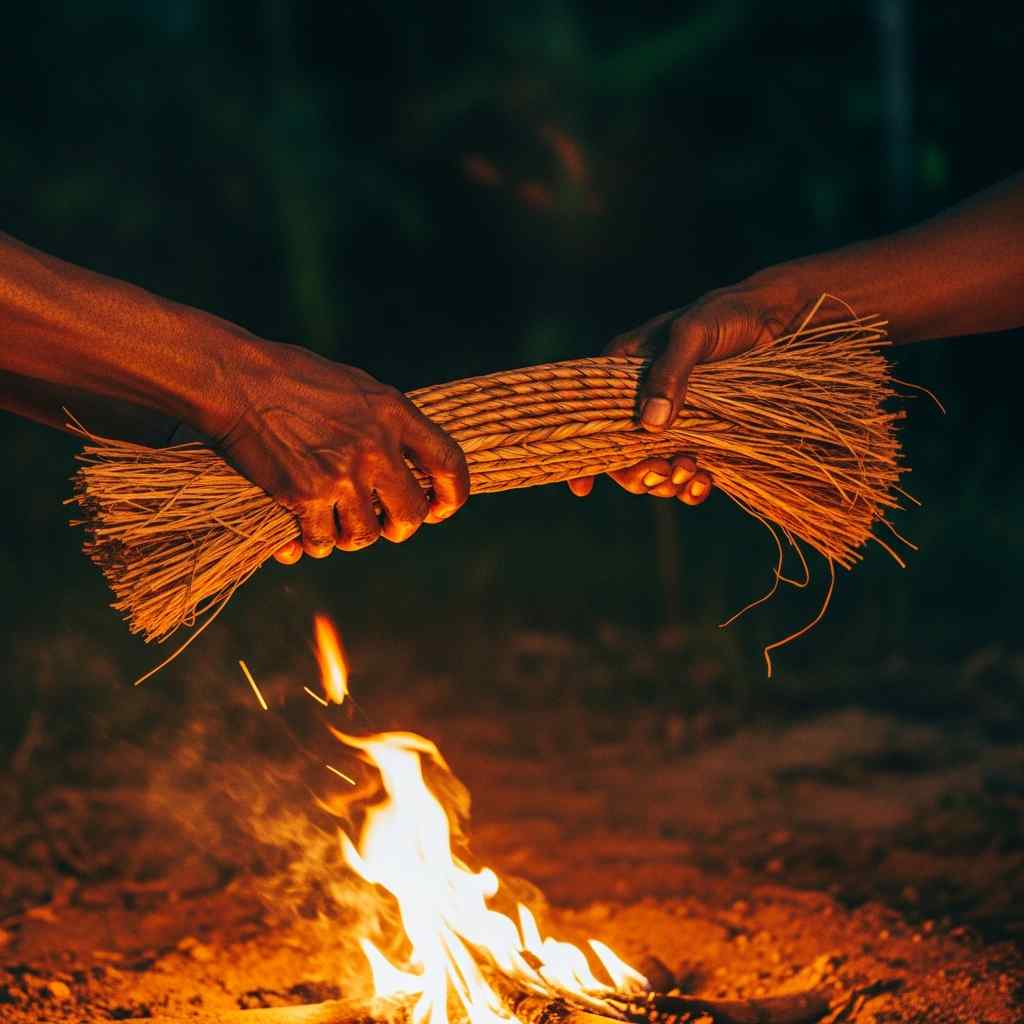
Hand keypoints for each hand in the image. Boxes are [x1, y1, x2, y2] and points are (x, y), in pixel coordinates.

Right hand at [200, 340, 468, 563]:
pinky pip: (321, 543)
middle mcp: (376, 448)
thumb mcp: (357, 389)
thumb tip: (412, 463)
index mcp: (395, 414)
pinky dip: (309, 545)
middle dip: (398, 528)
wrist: (235, 381)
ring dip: (348, 537)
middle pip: (410, 515)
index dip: (452, 496)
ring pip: (364, 537)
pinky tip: (299, 536)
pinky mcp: (305, 496)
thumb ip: (388, 424)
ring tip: (332, 524)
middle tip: (381, 525)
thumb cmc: (291, 378)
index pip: (449, 464)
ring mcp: (342, 475)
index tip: (438, 509)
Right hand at [568, 276, 798, 498]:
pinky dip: (690, 487)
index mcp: (620, 373)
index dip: (584, 454)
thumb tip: (650, 424)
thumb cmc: (725, 315)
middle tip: (663, 470)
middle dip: (638, 472)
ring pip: (652, 470)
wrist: (774, 319)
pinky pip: (685, 475)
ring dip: (667, 481)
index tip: (583, 487)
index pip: (589, 417)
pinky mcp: (699, 437)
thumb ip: (669, 374)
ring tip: (690, 469)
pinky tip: (703, 481)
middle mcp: (638, 401)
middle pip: (620, 455)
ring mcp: (668, 423)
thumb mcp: (692, 335)